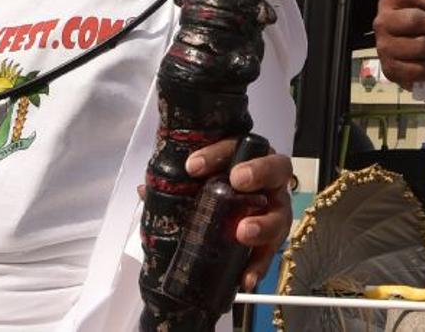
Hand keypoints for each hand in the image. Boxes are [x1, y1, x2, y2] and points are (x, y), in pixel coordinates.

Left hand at [185, 138, 293, 291]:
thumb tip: (145, 190)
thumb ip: (174, 186)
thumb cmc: (211, 195)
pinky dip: (259, 266)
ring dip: (263, 223)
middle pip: (275, 168)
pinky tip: (246, 278)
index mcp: (246, 159)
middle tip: (237, 181)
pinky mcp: (273, 241)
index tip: (193, 166)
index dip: (215, 154)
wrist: (227, 227)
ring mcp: (274, 211)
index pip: (235, 146)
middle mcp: (267, 182)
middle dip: (258, 172)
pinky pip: (271, 253)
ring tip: (242, 232)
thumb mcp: (193, 189)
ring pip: (280, 214)